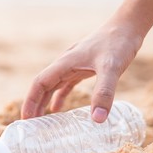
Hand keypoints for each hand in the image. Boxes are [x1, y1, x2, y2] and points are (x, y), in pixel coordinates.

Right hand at [21, 21, 143, 122]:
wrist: (126, 27)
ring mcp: (72, 66)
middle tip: (30, 124)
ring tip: (40, 120)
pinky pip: (65, 85)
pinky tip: (58, 108)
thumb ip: (103, 93)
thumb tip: (96, 120)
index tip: (26, 118)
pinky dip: (59, 97)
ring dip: (44, 101)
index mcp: (64, 64)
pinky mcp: (82, 68)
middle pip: (42, 86)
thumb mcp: (111, 68)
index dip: (30, 100)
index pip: (39, 83)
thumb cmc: (117, 43)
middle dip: (34, 104)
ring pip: (52, 86)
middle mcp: (64, 65)